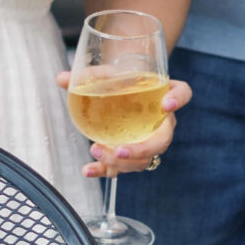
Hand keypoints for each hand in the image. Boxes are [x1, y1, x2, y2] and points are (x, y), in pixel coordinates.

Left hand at [57, 72, 190, 179]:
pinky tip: (87, 170)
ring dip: (121, 162)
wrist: (119, 90)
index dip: (178, 99)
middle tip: (120, 149)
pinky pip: (122, 167)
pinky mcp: (131, 154)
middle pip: (162, 140)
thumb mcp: (107, 73)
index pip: (182, 92)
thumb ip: (88, 75)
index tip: (166, 103)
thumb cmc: (119, 80)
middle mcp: (161, 121)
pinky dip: (104, 171)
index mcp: (163, 93)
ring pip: (144, 160)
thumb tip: (62, 78)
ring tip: (96, 151)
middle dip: (142, 149)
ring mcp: (148, 140)